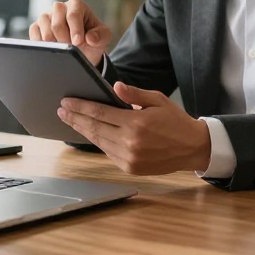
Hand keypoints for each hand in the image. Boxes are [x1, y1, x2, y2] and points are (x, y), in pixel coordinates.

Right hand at [29, 0, 111, 67]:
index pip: (73, 15)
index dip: (75, 30)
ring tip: (63, 50)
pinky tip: (52, 49)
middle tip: (72, 49)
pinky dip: (42, 44)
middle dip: (65, 40)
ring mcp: (46, 16)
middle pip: (57, 23)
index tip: (78, 42)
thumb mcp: (104, 37)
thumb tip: (90, 38)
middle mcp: (59, 7)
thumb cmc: (93, 38)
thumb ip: (101, 36)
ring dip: (54, 44)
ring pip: (44, 29)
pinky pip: (34, 33)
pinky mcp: (37, 26)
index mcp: (76, 5)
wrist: (83, 48)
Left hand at [58, 82, 211, 174]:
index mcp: (136, 123)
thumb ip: (134, 94)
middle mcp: (130, 142)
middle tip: (61, 110)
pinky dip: (97, 141)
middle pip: (94, 128)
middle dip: (75, 118)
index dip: (80, 107)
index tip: (66, 102)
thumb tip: (115, 87)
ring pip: (98, 141)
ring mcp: (129, 158)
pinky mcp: (130, 167)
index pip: (100, 112)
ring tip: (70, 120)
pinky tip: (89, 132)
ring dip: (82, 130)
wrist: (193, 148)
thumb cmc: (175, 120)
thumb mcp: (157, 100)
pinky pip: (108, 152)